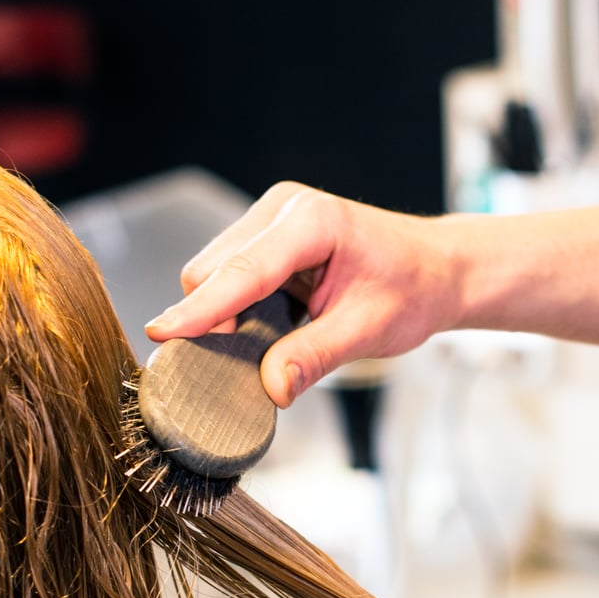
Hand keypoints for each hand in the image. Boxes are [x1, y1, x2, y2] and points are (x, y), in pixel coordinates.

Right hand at [144, 182, 467, 406]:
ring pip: (212, 272)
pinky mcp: (264, 235)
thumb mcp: (368, 331)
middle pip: (212, 270)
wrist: (436, 268)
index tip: (162, 333)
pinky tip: (274, 317)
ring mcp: (269, 218)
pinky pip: (227, 274)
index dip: (202, 308)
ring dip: (226, 311)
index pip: (242, 271)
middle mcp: (282, 210)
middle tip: (255, 355)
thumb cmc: (411, 289)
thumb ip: (314, 357)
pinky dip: (236, 303)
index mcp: (312, 222)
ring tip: (277, 330)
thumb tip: (269, 387)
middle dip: (215, 317)